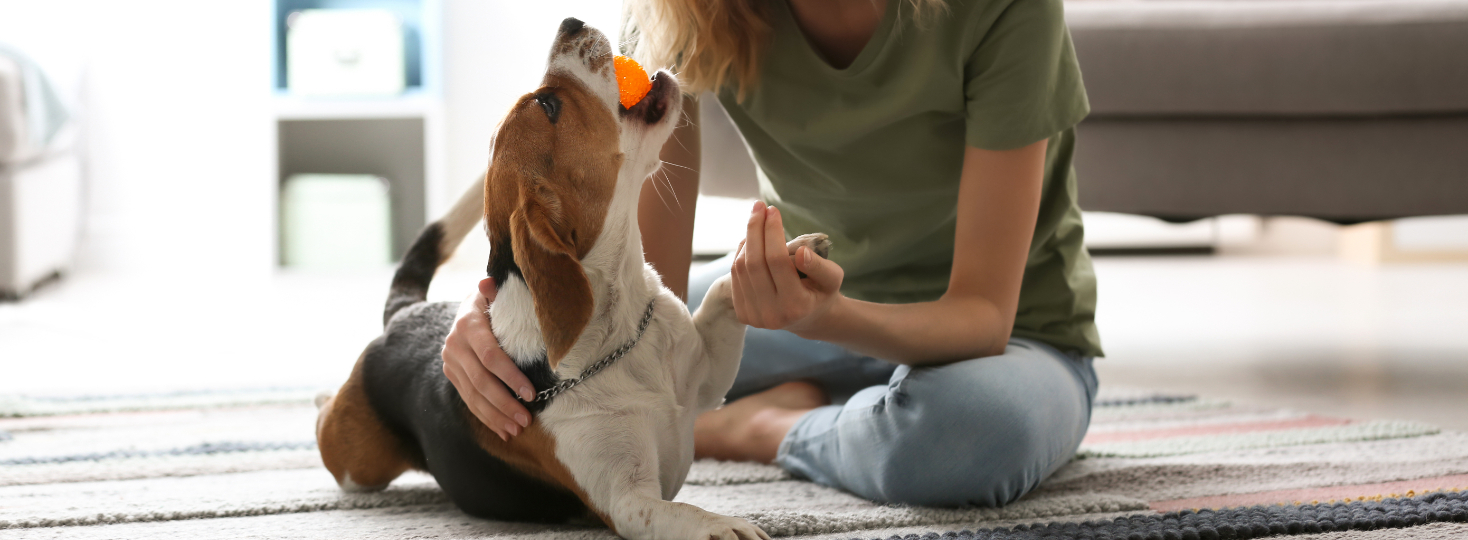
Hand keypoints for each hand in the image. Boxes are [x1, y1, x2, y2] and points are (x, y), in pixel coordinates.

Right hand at [442, 278, 536, 439]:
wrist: (467, 308)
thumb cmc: (494, 300)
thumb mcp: (496, 292)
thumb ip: (496, 291)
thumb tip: (488, 283)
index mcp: (468, 323)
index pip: (491, 356)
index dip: (510, 377)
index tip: (531, 394)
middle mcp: (455, 344)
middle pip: (481, 381)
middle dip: (505, 403)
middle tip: (526, 420)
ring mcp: (451, 361)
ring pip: (473, 395)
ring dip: (496, 416)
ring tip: (517, 430)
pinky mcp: (451, 374)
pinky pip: (468, 400)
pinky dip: (486, 417)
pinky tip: (502, 430)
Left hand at [731, 201, 843, 335]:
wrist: (808, 318)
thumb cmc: (822, 291)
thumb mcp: (832, 278)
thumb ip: (819, 266)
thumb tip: (800, 252)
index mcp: (795, 306)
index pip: (777, 261)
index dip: (772, 231)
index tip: (773, 210)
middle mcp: (771, 315)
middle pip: (755, 263)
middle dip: (755, 230)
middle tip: (760, 207)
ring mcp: (754, 316)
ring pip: (741, 268)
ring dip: (747, 239)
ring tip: (756, 220)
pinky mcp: (742, 314)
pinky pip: (736, 276)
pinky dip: (741, 254)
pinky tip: (750, 240)